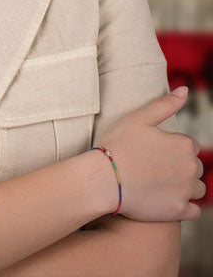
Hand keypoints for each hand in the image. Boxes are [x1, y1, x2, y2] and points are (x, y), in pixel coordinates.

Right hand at [98, 87, 204, 221]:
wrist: (104, 179)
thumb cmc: (118, 145)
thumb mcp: (139, 118)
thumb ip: (165, 104)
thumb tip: (185, 90)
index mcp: (183, 145)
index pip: (188, 145)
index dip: (170, 146)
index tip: (152, 150)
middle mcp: (191, 168)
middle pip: (194, 167)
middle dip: (179, 166)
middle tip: (153, 166)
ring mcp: (186, 191)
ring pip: (197, 188)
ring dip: (185, 186)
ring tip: (159, 183)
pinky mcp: (179, 211)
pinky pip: (194, 210)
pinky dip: (184, 206)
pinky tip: (166, 199)